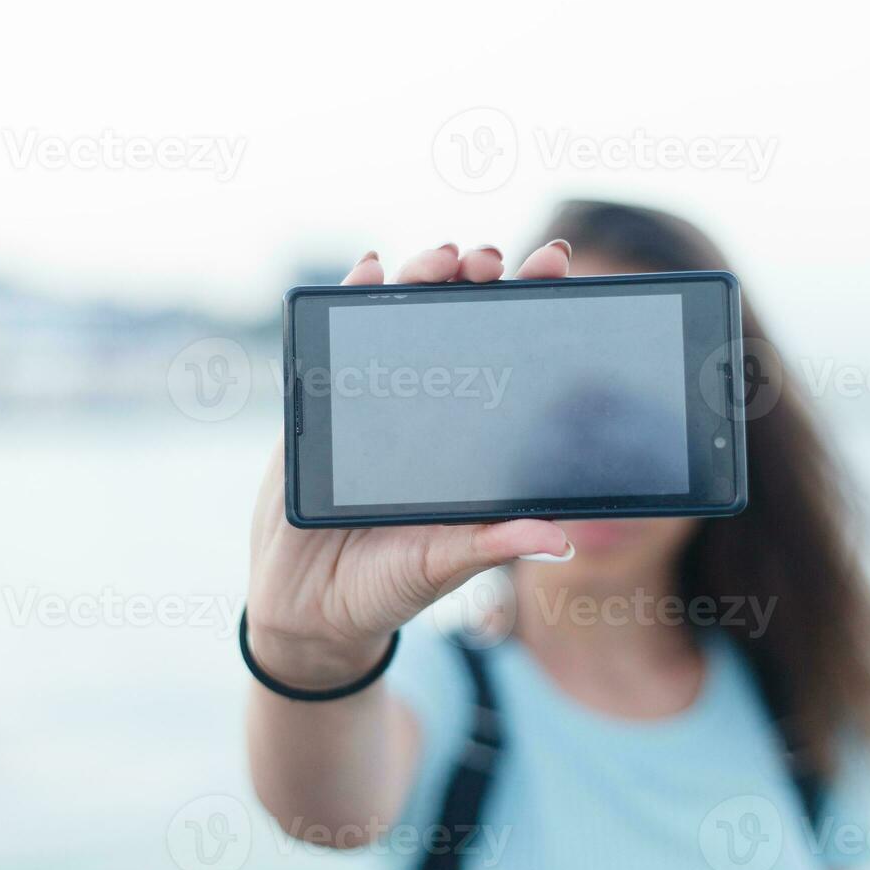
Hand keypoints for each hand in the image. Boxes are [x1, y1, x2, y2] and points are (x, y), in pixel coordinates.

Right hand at [245, 240, 574, 687]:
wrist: (308, 610)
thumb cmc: (388, 587)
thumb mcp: (446, 564)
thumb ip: (494, 546)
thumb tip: (561, 540)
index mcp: (471, 438)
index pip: (510, 357)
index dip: (533, 310)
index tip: (556, 265)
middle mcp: (429, 409)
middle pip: (457, 323)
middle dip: (476, 280)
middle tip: (489, 261)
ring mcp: (374, 401)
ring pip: (401, 319)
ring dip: (420, 277)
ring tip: (441, 259)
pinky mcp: (323, 406)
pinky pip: (336, 342)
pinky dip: (351, 299)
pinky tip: (368, 269)